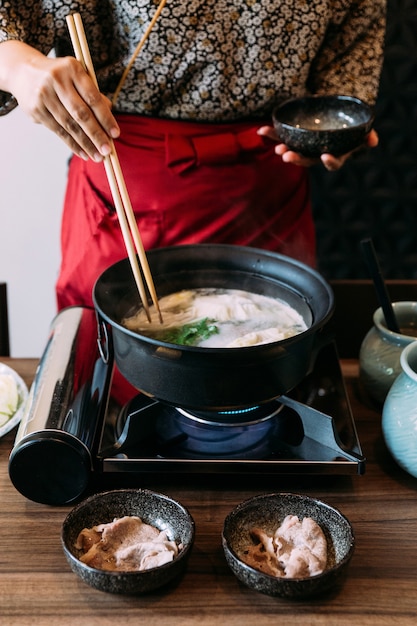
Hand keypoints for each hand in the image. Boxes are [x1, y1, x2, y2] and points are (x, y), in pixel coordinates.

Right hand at [1, 41, 119, 160]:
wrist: (23, 71)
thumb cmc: (60, 77)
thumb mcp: (77, 77)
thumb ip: (94, 95)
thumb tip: (109, 119)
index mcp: (72, 68)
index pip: (93, 98)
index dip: (105, 118)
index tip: (115, 134)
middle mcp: (57, 80)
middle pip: (81, 113)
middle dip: (96, 135)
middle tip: (107, 151)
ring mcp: (44, 95)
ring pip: (69, 125)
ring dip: (85, 143)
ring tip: (97, 156)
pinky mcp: (36, 109)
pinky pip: (58, 130)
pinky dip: (72, 144)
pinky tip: (83, 153)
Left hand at [258, 126, 378, 170]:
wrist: (333, 113)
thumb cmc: (348, 123)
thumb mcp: (359, 128)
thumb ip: (366, 135)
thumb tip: (373, 140)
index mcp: (333, 154)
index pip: (332, 163)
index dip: (330, 162)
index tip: (326, 156)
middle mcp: (316, 154)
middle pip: (307, 160)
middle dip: (297, 159)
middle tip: (287, 155)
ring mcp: (303, 147)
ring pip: (292, 152)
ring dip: (283, 150)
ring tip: (278, 148)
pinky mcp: (292, 138)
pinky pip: (281, 137)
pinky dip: (271, 135)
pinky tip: (260, 131)